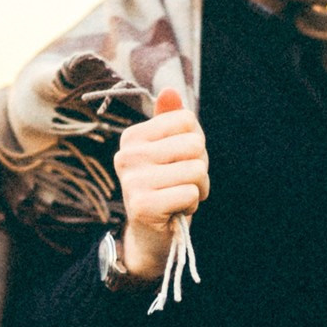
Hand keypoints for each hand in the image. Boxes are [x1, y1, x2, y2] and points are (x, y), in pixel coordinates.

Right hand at [112, 89, 207, 278]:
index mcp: (132, 137)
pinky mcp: (142, 205)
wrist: (153, 237)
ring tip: (179, 198)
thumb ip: (171, 120)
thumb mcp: (172, 151)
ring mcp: (132, 180)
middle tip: (182, 184)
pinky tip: (175, 212)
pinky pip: (190, 193)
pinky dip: (191, 205)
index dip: (196, 145)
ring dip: (198, 189)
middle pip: (194, 144)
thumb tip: (169, 89)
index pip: (187, 121)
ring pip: (196, 169)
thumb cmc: (166, 188)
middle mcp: (126, 155)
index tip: (179, 164)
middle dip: (200, 168)